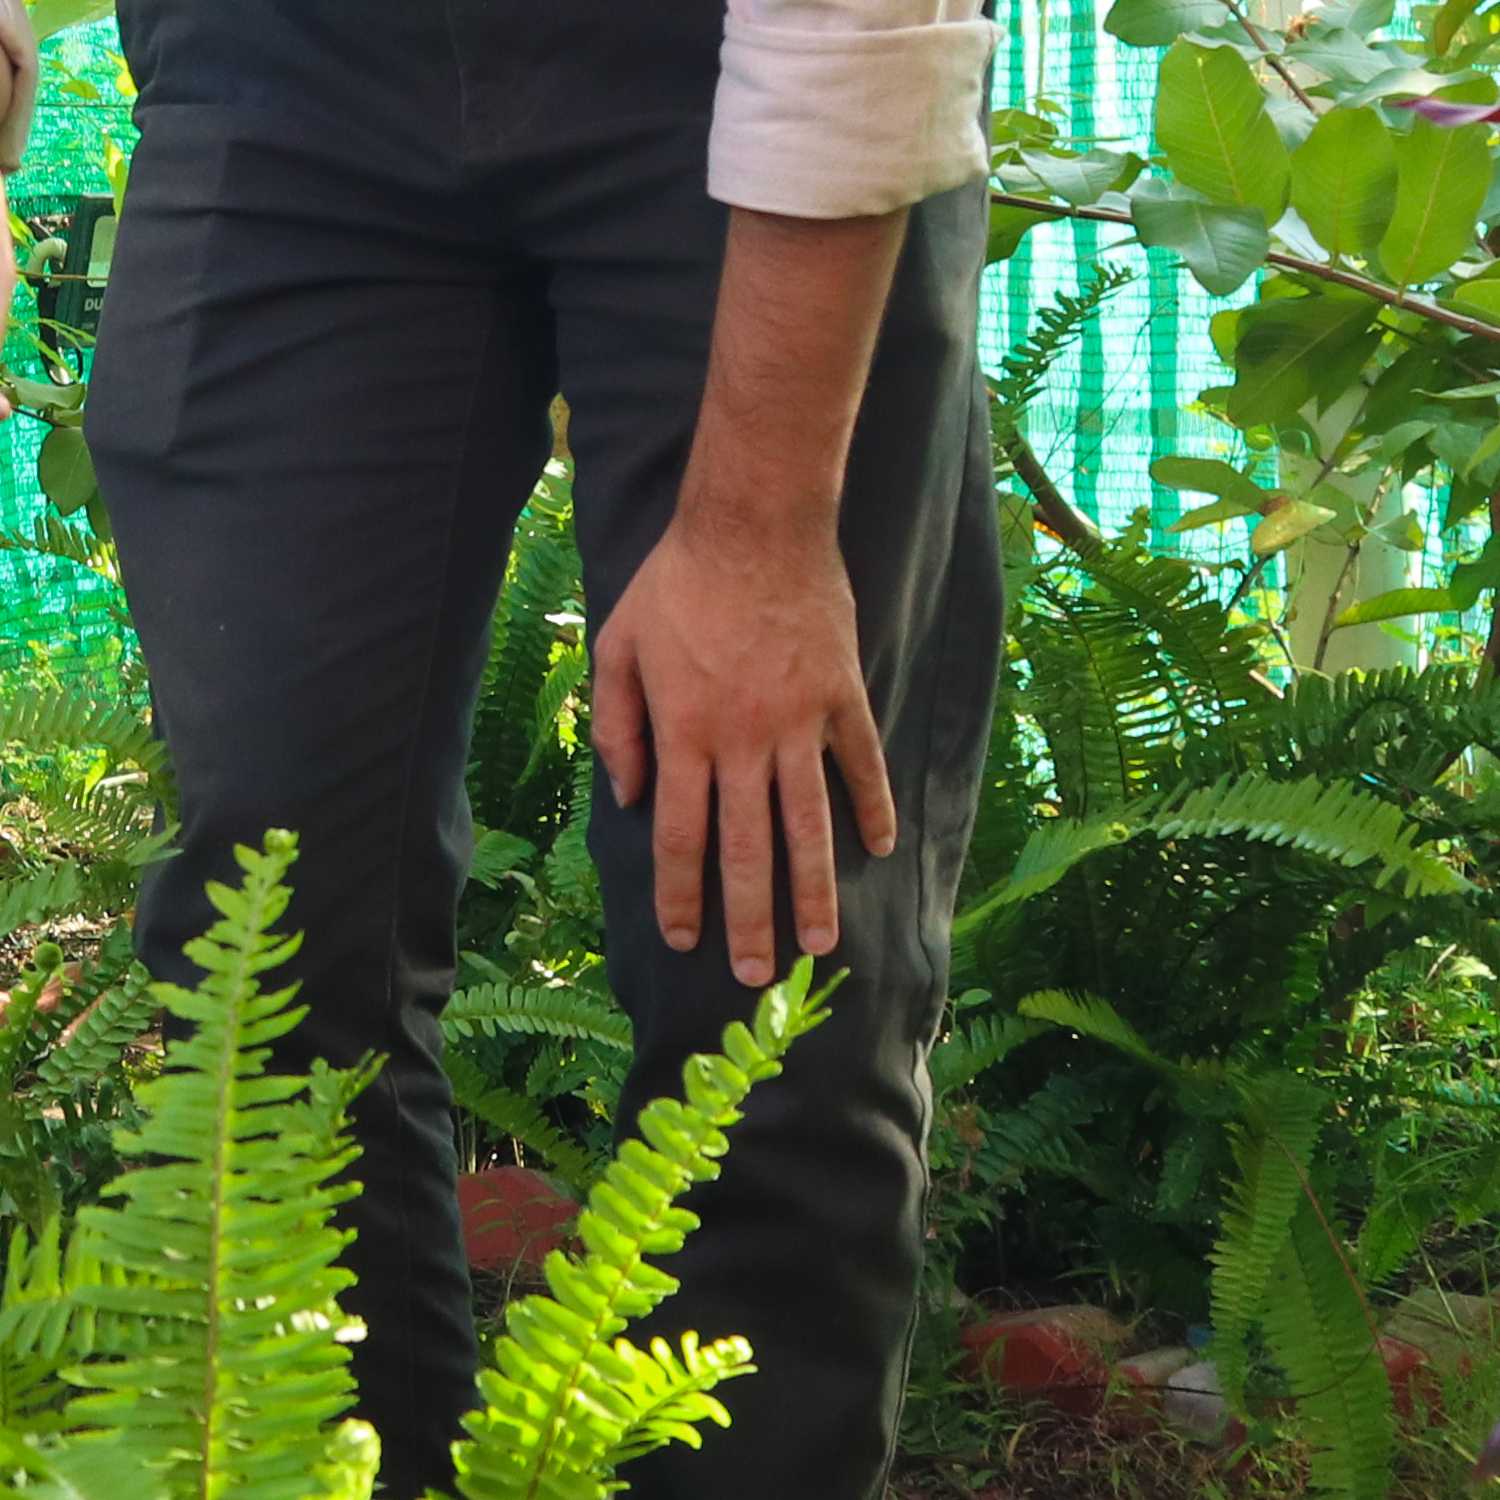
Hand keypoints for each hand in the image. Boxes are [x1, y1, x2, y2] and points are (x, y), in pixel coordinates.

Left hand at [590, 509, 896, 990]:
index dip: (682, 895)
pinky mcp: (842, 696)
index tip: (685, 940)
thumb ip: (616, 725)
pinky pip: (861, 764)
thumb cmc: (676, 583)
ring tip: (823, 942)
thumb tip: (630, 795)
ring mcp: (799, 722)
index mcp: (684, 734)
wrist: (753, 524)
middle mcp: (743, 741)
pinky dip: (874, 806)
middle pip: (747, 850)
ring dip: (817, 888)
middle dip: (751, 919)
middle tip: (759, 975)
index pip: (682, 837)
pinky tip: (883, 847)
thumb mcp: (618, 646)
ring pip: (809, 823)